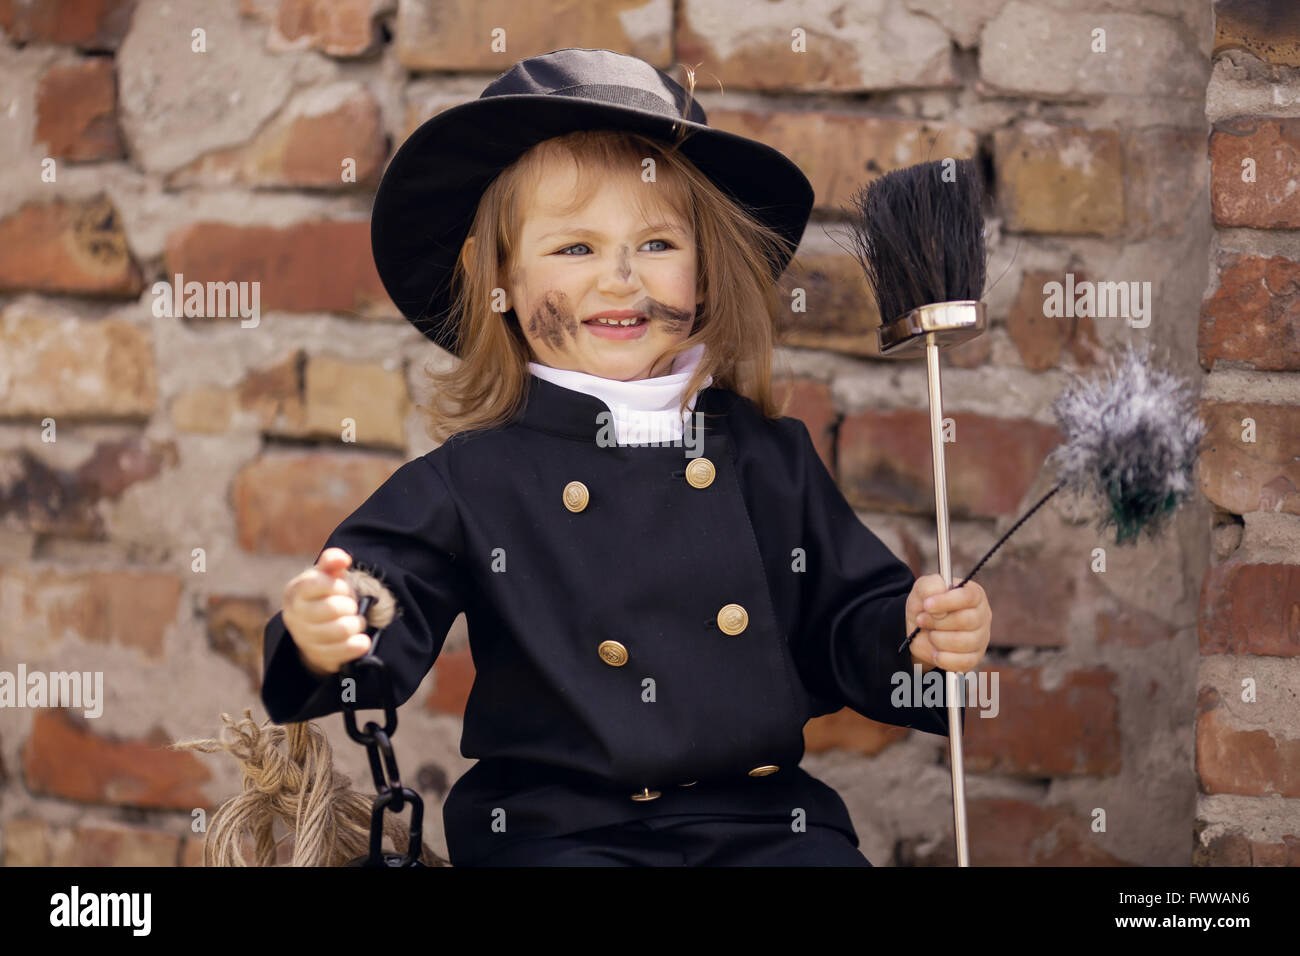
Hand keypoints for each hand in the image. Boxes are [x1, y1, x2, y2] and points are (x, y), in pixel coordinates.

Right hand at [281, 547, 371, 675]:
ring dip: (356, 624)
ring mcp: (304, 637)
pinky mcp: (317, 656)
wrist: (316, 626)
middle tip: (350, 607)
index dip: (339, 586)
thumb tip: (342, 559)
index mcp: (296, 591)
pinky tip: (360, 640)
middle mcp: (295, 615)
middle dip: (350, 605)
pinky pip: (343, 651)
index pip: (319, 584)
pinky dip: (358, 644)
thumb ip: (332, 561)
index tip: (343, 589)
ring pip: (342, 630)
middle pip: (334, 608)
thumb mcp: (327, 574)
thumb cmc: (325, 594)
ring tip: (355, 621)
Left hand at [905, 575, 990, 673]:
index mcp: (974, 594)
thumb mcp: (923, 588)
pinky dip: (943, 658)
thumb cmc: (925, 605)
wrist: (919, 630)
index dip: (946, 602)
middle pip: (966, 620)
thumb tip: (939, 609)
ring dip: (938, 639)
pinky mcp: (974, 657)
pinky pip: (963, 662)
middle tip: (921, 620)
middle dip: (937, 622)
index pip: (968, 597)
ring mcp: (981, 638)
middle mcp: (982, 615)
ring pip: (963, 642)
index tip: (926, 605)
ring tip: (930, 634)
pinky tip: (935, 651)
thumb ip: (930, 587)